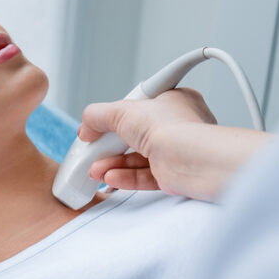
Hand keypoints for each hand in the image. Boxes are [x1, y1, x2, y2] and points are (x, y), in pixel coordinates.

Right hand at [79, 88, 268, 202]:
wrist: (192, 161)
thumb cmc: (173, 128)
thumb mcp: (123, 111)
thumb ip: (99, 115)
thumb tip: (86, 125)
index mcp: (173, 101)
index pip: (138, 106)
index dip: (116, 116)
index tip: (97, 125)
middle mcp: (176, 125)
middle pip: (134, 135)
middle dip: (109, 145)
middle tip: (92, 150)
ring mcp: (175, 151)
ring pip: (137, 158)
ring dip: (113, 163)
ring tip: (95, 168)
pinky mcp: (173, 174)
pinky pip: (144, 176)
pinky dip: (124, 177)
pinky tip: (109, 177)